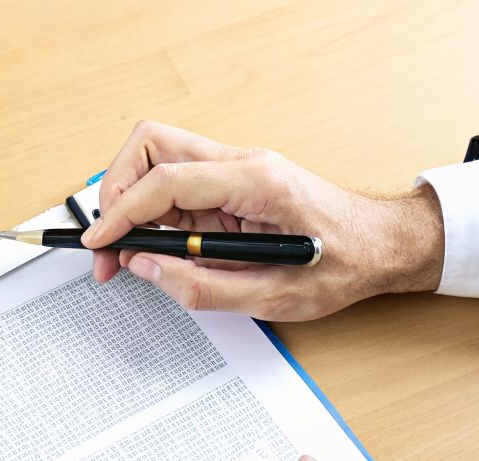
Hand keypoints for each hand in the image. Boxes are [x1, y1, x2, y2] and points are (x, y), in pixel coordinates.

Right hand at [82, 121, 443, 319]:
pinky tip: (150, 247)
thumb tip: (145, 267)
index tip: (98, 243)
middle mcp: (242, 163)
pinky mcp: (230, 184)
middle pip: (151, 145)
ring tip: (122, 253)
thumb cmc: (343, 263)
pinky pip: (174, 184)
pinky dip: (150, 213)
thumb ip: (201, 285)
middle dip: (115, 192)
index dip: (120, 212)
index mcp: (256, 181)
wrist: (380, 245)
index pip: (166, 179)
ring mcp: (235, 169)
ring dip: (129, 203)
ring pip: (156, 161)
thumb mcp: (272, 296)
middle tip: (106, 246)